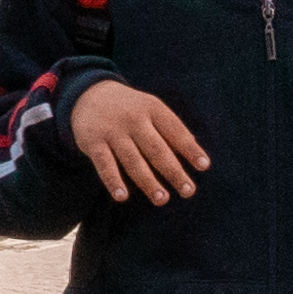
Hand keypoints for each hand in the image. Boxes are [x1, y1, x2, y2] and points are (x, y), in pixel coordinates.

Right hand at [69, 77, 210, 201]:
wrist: (88, 94)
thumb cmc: (129, 108)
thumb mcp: (150, 108)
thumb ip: (170, 128)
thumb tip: (195, 152)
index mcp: (152, 108)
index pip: (175, 131)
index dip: (190, 149)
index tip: (204, 166)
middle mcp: (134, 119)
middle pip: (157, 149)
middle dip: (173, 171)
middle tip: (188, 191)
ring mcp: (113, 131)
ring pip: (133, 160)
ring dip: (148, 182)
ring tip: (162, 199)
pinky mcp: (93, 142)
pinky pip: (105, 165)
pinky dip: (113, 181)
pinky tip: (122, 197)